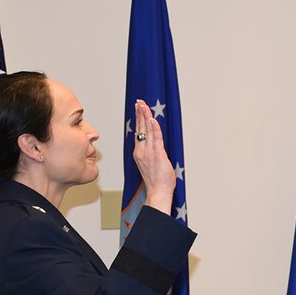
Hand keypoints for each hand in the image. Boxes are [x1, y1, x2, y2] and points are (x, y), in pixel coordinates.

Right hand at [132, 98, 175, 214]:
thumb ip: (150, 153)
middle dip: (140, 113)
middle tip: (139, 102)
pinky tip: (153, 120)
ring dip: (146, 117)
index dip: (138, 119)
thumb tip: (155, 145)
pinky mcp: (158, 155)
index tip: (138, 109)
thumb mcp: (150, 164)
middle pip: (140, 128)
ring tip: (143, 105)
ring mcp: (149, 153)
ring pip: (147, 131)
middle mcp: (141, 151)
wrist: (158, 192)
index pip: (138, 132)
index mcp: (139, 152)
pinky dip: (154, 129)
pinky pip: (156, 139)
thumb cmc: (156, 181)